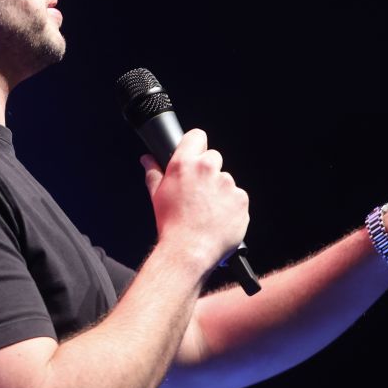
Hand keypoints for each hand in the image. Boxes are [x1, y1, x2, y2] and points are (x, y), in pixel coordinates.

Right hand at [141, 129, 249, 270]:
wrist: (189, 251)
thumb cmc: (171, 225)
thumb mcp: (157, 196)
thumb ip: (154, 172)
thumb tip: (147, 159)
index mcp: (184, 164)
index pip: (197, 136)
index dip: (196, 145)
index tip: (195, 155)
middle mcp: (207, 169)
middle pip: (213, 158)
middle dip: (208, 172)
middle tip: (198, 193)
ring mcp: (226, 184)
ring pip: (226, 180)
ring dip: (220, 191)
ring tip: (207, 212)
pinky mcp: (240, 199)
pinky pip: (237, 197)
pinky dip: (231, 207)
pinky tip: (219, 219)